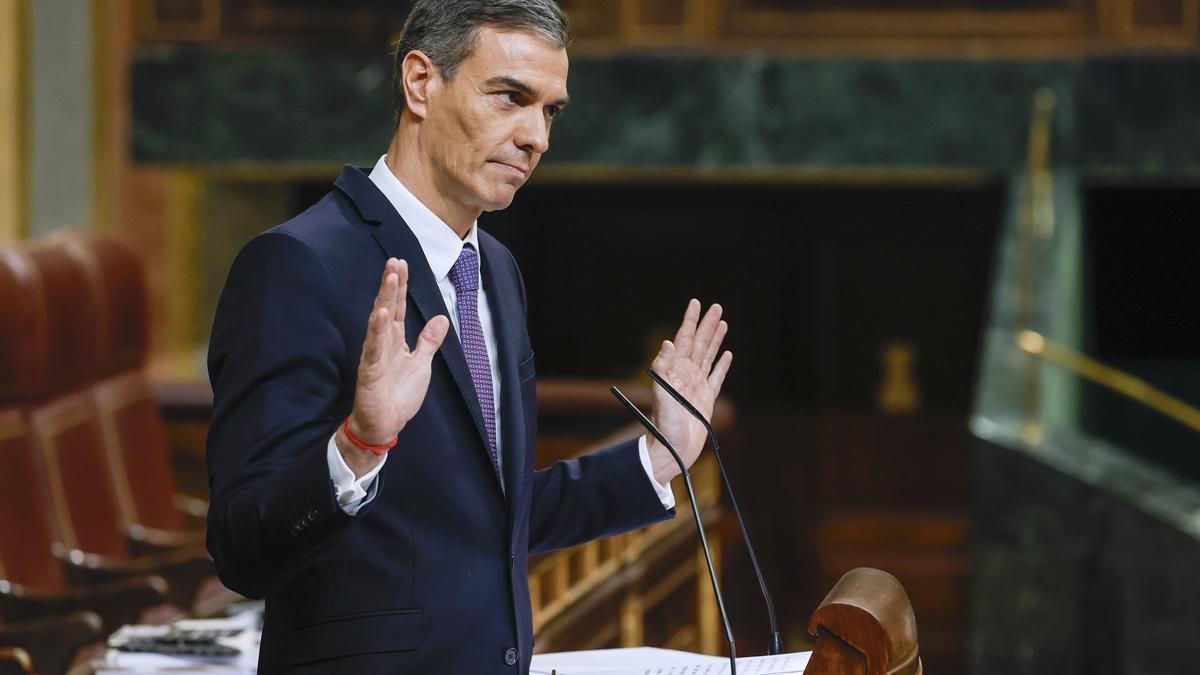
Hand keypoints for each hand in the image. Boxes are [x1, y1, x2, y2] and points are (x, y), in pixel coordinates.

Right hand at [337, 258, 448, 476]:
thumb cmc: (398, 396)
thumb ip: (428, 341)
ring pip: (379, 322)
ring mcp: (375, 356)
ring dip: (384, 299)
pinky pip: (373, 349)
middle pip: (387, 308)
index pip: (397, 307)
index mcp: (395, 341)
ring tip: (390, 277)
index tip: (401, 264)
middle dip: (391, 284)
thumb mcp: (421, 364)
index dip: (399, 286)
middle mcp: (383, 343)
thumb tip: (441, 319)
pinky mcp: (370, 372)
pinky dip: (376, 331)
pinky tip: (379, 314)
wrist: (384, 426)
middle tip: (395, 261)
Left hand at [646, 299, 732, 484]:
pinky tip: (727, 355)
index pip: (685, 339)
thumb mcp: (662, 394)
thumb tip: (668, 343)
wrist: (672, 450)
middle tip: (716, 307)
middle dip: (707, 325)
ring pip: (709, 356)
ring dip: (715, 340)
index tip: (696, 303)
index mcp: (676, 370)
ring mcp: (697, 386)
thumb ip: (663, 368)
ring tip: (722, 323)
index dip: (690, 321)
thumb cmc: (664, 424)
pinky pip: (717, 377)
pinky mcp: (706, 399)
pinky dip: (722, 365)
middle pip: (699, 344)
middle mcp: (686, 374)